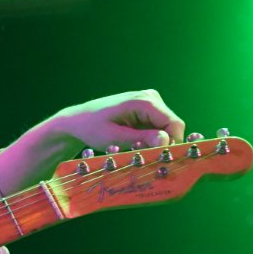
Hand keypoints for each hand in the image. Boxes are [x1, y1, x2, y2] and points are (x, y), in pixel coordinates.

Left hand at [48, 90, 185, 153]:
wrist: (77, 120)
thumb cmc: (92, 129)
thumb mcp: (115, 138)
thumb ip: (142, 139)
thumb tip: (167, 140)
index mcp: (144, 101)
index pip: (175, 124)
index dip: (171, 143)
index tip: (156, 157)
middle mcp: (151, 97)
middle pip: (173, 126)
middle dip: (162, 143)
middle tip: (140, 153)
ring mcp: (150, 101)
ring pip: (166, 128)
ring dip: (154, 141)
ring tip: (133, 145)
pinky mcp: (148, 108)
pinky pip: (158, 127)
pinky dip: (150, 137)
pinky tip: (133, 140)